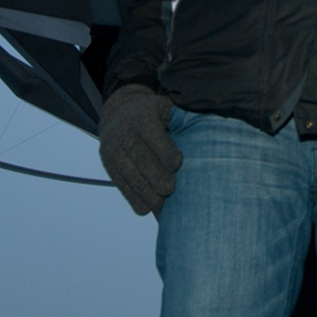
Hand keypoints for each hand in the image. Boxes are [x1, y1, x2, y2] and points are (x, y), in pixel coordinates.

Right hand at [99, 83, 180, 213]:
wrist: (119, 113)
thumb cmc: (156, 115)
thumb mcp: (167, 109)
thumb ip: (183, 120)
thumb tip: (208, 136)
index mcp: (141, 116)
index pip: (152, 135)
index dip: (165, 152)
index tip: (178, 164)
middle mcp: (123, 131)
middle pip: (140, 158)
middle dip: (156, 176)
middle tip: (171, 189)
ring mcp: (112, 150)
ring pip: (129, 175)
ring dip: (146, 193)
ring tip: (163, 205)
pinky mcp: (108, 166)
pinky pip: (121, 185)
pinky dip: (135, 199)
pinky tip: (149, 207)